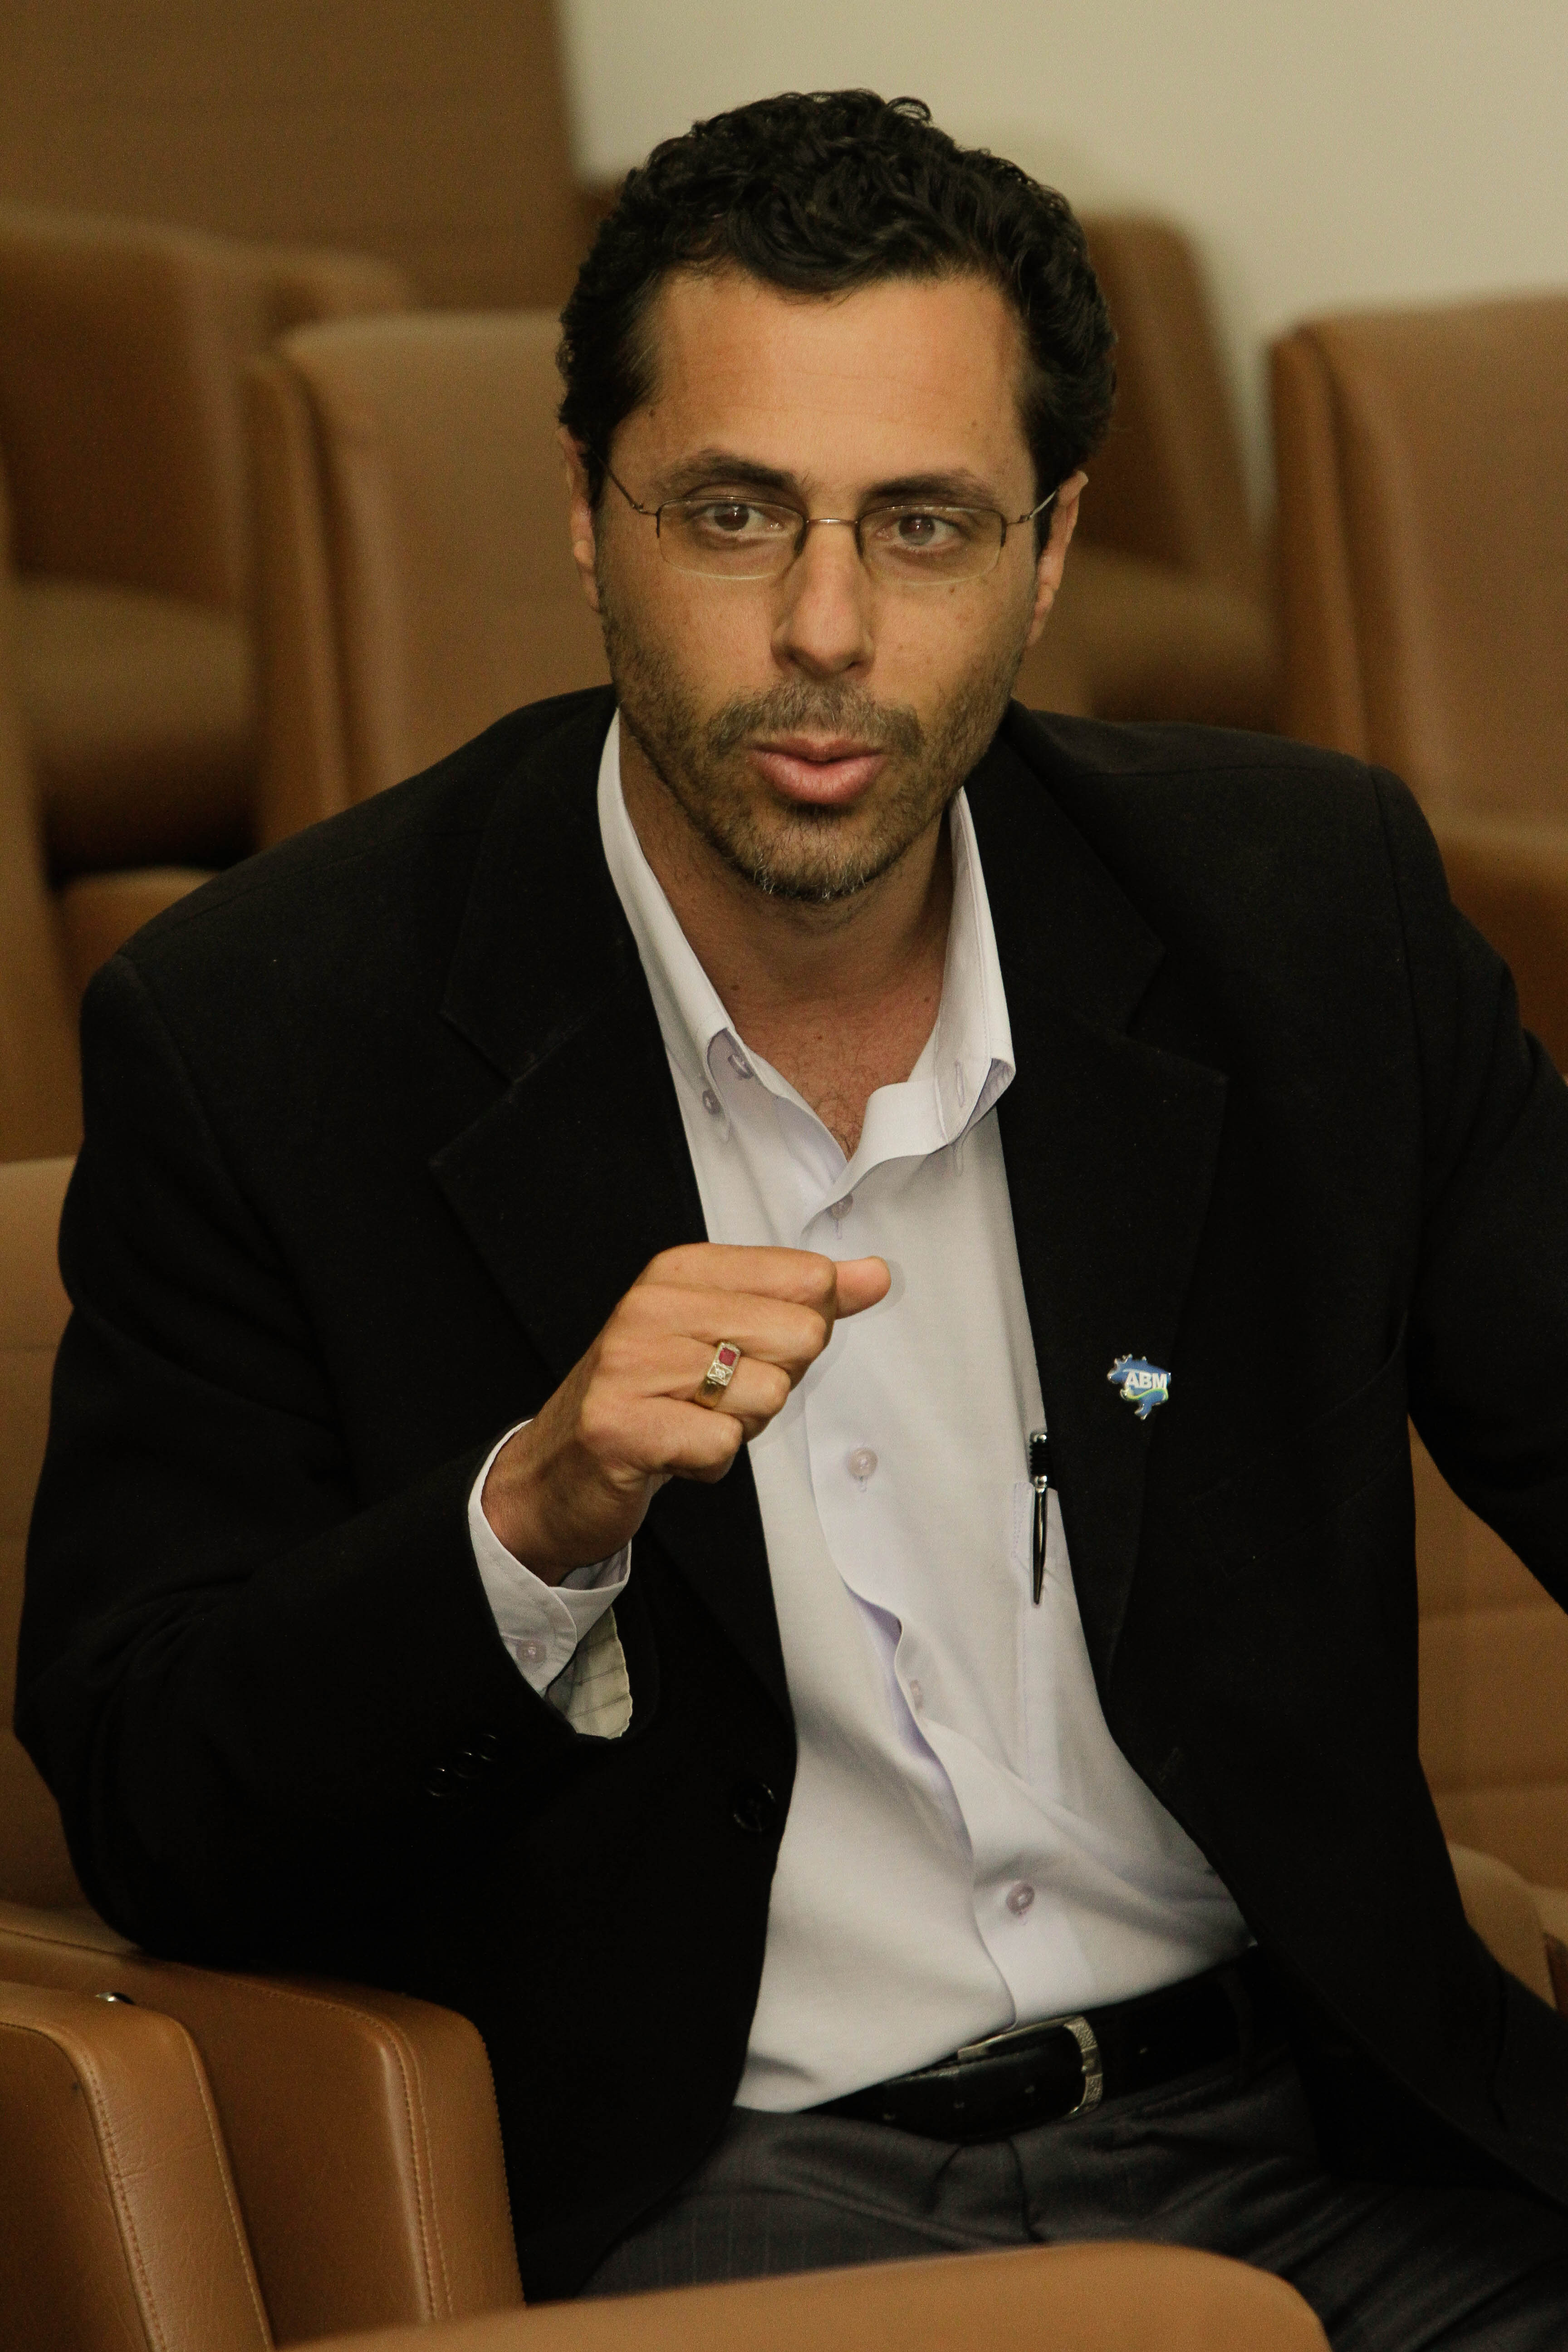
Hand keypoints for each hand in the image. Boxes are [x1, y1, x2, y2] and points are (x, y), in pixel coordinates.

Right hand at [481, 1244, 889, 1580]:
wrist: (560, 1471)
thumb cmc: (655, 1398)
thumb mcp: (730, 1334)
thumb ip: (804, 1301)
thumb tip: (875, 1275)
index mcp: (680, 1270)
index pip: (806, 1277)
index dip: (800, 1331)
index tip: (747, 1350)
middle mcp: (651, 1306)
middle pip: (798, 1336)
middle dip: (774, 1381)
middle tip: (716, 1397)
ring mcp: (630, 1365)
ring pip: (765, 1393)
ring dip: (741, 1427)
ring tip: (689, 1422)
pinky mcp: (620, 1426)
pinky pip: (723, 1446)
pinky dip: (709, 1464)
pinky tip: (672, 1453)